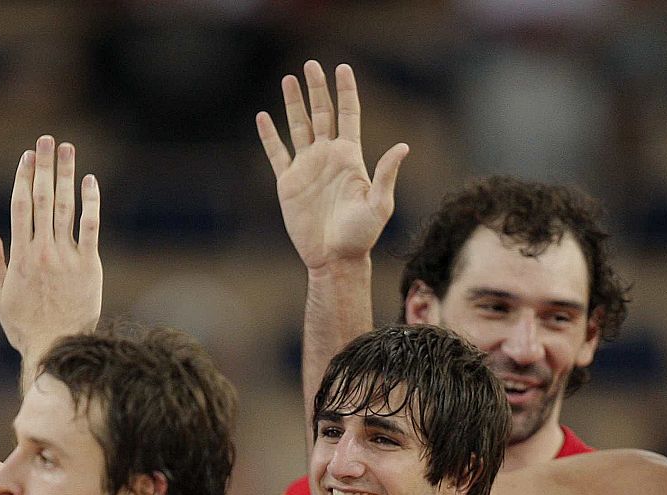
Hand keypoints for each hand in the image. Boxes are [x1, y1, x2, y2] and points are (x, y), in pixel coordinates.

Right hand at [0, 135, 100, 372]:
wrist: (57, 348)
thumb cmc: (26, 327)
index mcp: (20, 255)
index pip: (20, 206)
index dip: (22, 177)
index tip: (26, 157)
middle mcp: (43, 250)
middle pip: (42, 198)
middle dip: (43, 166)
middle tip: (45, 140)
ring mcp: (67, 257)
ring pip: (65, 207)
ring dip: (66, 175)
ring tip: (67, 150)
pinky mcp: (90, 266)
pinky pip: (91, 227)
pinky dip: (91, 202)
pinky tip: (90, 181)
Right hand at [256, 62, 407, 273]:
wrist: (335, 258)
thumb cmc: (361, 236)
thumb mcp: (379, 204)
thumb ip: (386, 174)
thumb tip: (402, 146)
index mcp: (350, 157)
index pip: (348, 115)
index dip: (346, 91)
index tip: (342, 67)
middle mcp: (328, 157)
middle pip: (322, 113)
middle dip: (317, 89)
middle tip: (311, 65)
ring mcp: (307, 167)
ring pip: (299, 126)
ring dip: (293, 103)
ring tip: (289, 79)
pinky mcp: (288, 182)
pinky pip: (277, 153)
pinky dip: (269, 136)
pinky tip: (264, 117)